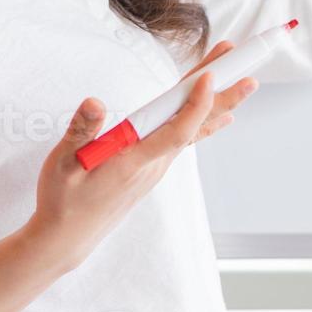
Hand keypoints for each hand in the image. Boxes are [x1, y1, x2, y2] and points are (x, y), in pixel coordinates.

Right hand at [24, 39, 255, 272]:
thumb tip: (94, 102)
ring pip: (192, 130)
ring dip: (216, 104)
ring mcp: (156, 167)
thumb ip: (81, 132)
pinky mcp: (152, 168)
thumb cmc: (63, 201)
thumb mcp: (62, 164)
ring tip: (241, 82)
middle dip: (223, 97)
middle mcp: (153, 164)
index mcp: (134, 161)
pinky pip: (184, 139)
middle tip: (249, 73)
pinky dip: (202, 122)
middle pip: (196, 126)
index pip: (176, 130)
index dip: (196, 103)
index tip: (210, 76)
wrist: (67, 238)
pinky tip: (222, 116)